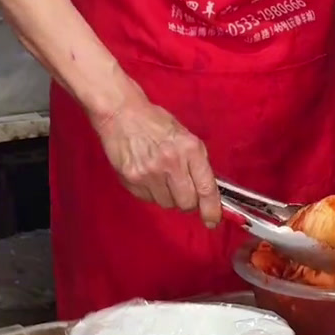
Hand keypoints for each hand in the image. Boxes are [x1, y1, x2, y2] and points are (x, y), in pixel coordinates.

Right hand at [92, 88, 220, 224]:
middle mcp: (171, 164)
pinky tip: (148, 175)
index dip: (212, 209)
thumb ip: (197, 163)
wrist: (121, 113)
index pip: (206, 188)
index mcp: (190, 150)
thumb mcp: (186, 136)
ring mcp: (150, 174)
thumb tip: (206, 192)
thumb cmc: (156, 123)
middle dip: (188, 202)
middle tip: (182, 189)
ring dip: (168, 197)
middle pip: (186, 203)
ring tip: (161, 177)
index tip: (212, 220)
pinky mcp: (132, 180)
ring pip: (167, 204)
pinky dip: (152, 193)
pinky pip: (149, 199)